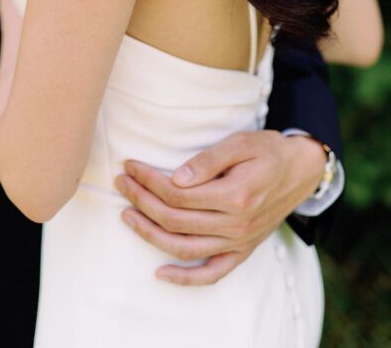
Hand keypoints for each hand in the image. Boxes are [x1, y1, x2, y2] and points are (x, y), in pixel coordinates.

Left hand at [114, 129, 323, 285]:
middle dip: (142, 200)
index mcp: (235, 195)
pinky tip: (160, 273)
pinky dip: (186, 279)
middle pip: (175, 219)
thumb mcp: (240, 143)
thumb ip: (208, 161)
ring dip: (150, 234)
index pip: (177, 194)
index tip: (130, 166)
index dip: (149, 180)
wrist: (300, 170)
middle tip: (121, 183)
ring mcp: (239, 242)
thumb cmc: (267, 151)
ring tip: (127, 215)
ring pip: (185, 247)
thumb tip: (176, 177)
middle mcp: (236, 224)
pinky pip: (212, 273)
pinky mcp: (242, 251)